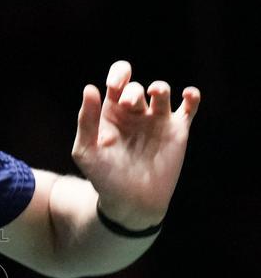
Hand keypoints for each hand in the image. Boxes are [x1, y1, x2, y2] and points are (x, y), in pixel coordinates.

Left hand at [72, 60, 199, 229]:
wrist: (131, 203)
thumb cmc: (104, 179)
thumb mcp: (86, 152)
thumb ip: (86, 121)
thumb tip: (90, 88)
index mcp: (112, 113)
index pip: (117, 81)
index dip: (118, 74)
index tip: (115, 84)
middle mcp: (134, 114)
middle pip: (136, 88)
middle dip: (133, 90)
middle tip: (131, 104)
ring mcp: (157, 121)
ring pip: (162, 91)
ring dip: (159, 88)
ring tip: (156, 94)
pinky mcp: (177, 131)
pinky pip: (189, 106)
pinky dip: (192, 96)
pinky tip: (187, 95)